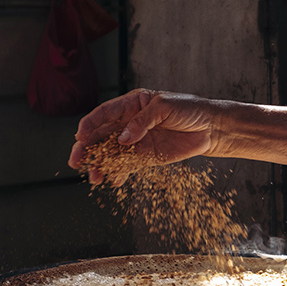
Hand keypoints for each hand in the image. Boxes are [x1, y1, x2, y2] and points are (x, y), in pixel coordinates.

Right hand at [68, 89, 216, 183]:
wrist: (210, 127)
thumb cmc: (189, 109)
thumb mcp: (164, 107)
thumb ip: (142, 122)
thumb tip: (123, 139)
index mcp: (131, 104)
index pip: (104, 113)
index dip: (90, 124)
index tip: (80, 136)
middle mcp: (129, 123)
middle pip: (102, 135)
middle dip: (87, 148)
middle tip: (76, 160)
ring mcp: (136, 141)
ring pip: (111, 153)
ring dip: (100, 164)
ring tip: (93, 177)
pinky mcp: (146, 156)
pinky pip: (127, 166)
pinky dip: (118, 174)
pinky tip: (111, 181)